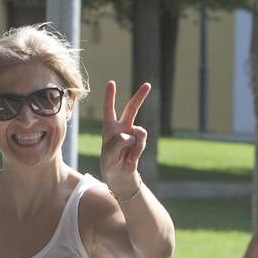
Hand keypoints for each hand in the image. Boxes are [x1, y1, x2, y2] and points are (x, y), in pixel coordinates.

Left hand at [100, 80, 150, 195]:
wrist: (119, 175)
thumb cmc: (109, 162)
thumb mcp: (109, 154)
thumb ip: (118, 142)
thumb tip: (131, 135)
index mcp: (109, 127)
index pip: (109, 109)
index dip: (110, 96)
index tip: (112, 82)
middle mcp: (123, 127)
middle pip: (132, 109)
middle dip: (140, 96)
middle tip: (148, 85)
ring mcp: (133, 134)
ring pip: (140, 132)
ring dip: (136, 145)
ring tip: (128, 157)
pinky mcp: (140, 143)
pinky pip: (142, 143)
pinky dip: (137, 153)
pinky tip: (130, 161)